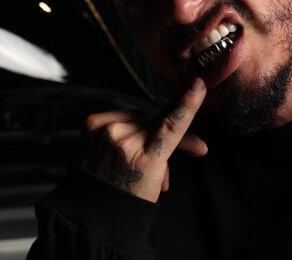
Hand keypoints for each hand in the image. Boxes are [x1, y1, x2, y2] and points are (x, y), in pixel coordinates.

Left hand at [83, 77, 207, 202]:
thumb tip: (201, 146)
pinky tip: (116, 141)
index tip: (198, 85)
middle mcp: (125, 142)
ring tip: (128, 153)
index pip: (173, 125)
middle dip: (155, 136)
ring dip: (137, 130)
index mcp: (146, 158)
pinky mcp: (92, 124)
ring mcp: (107, 132)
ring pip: (136, 117)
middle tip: (150, 156)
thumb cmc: (126, 195)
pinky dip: (120, 125)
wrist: (90, 206)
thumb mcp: (156, 179)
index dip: (188, 104)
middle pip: (153, 122)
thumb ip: (175, 151)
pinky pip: (118, 114)